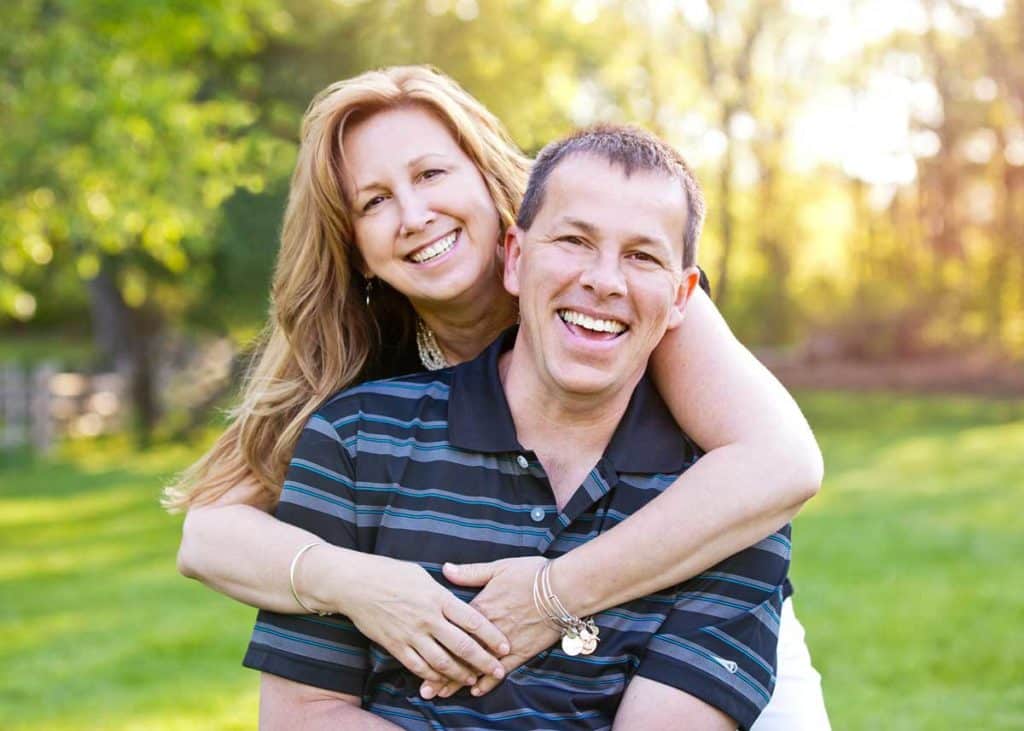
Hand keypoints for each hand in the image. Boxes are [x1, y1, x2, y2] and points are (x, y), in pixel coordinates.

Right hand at [340, 554, 509, 686]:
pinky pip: (418, 667)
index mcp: (438, 597)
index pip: (472, 620)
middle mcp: (428, 618)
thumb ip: (444, 589)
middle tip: (498, 671)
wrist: (355, 584)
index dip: (492, 636)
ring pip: (442, 662)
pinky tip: (443, 681)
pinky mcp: (395, 646)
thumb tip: (460, 598)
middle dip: (483, 661)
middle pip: (462, 645)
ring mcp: (411, 634)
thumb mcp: (422, 574)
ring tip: (473, 680)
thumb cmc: (389, 573)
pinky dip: (433, 677)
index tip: (505, 646)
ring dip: (460, 674)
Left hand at [419, 556, 559, 699]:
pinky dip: (489, 682)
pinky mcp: (521, 652)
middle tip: (424, 688)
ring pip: (477, 666)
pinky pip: (502, 671)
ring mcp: (504, 643)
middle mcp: (488, 630)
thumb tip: (446, 569)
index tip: (416, 652)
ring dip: (458, 682)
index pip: (450, 630)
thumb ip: (470, 573)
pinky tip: (476, 692)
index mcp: (480, 608)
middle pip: (459, 654)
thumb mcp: (498, 568)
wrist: (563, 588)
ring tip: (441, 694)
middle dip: (440, 672)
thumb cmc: (531, 574)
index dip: (434, 644)